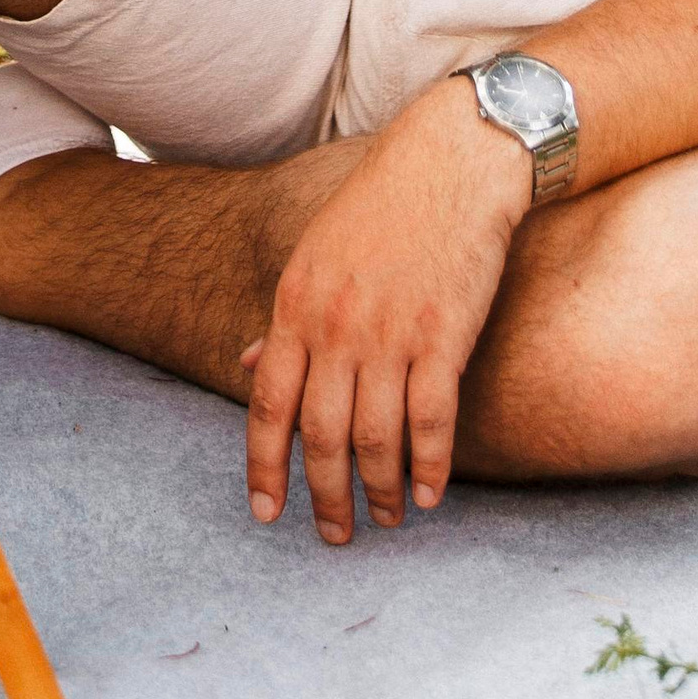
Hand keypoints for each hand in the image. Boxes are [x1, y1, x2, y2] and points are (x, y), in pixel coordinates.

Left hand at [241, 80, 526, 543]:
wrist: (451, 163)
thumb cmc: (382, 207)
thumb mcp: (314, 255)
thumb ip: (286, 319)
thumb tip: (246, 366)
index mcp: (296, 305)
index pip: (268, 405)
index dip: (264, 465)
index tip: (267, 512)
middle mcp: (336, 326)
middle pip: (321, 436)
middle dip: (325, 496)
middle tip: (335, 535)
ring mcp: (391, 334)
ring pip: (376, 439)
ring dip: (379, 491)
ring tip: (387, 519)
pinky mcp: (444, 337)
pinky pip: (433, 421)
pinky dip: (431, 466)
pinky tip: (431, 494)